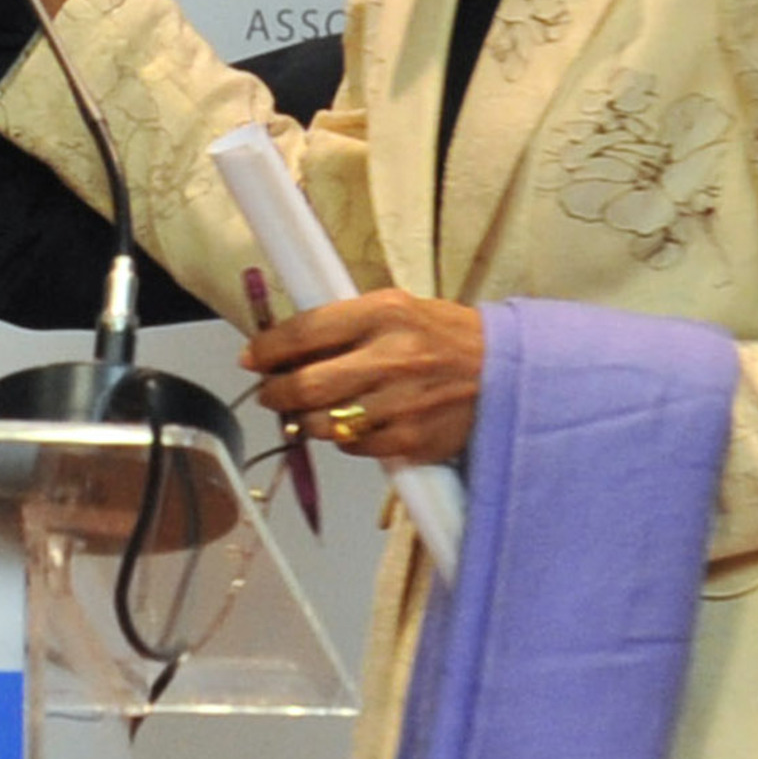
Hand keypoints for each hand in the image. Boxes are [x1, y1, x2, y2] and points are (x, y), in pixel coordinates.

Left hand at [246, 290, 482, 468]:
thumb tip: (285, 345)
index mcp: (385, 313)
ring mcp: (402, 404)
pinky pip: (354, 448)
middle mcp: (391, 357)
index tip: (252, 357)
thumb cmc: (444, 338)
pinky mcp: (412, 440)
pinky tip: (351, 426)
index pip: (307, 331)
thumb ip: (345, 325)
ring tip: (308, 412)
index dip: (268, 348)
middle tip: (270, 393)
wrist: (505, 374)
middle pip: (306, 386)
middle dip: (276, 393)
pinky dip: (343, 439)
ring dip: (305, 421)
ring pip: (324, 424)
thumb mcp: (398, 311)